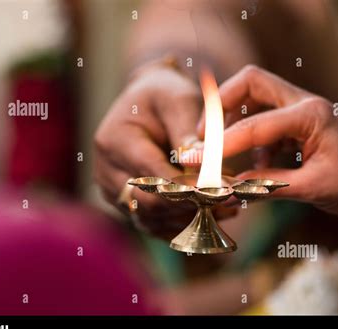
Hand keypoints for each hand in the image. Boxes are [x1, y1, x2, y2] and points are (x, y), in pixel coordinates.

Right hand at [94, 64, 235, 237]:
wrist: (147, 103)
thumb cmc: (164, 95)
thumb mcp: (178, 102)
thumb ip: (188, 134)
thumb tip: (202, 170)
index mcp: (115, 141)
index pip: (153, 175)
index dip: (188, 187)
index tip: (222, 191)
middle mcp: (107, 171)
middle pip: (150, 203)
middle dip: (192, 206)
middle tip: (230, 204)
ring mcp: (112, 191)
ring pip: (153, 219)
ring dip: (190, 219)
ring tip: (227, 210)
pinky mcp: (125, 204)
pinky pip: (153, 224)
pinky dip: (181, 224)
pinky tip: (211, 216)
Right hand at [200, 65, 337, 220]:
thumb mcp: (314, 189)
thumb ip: (267, 186)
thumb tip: (227, 189)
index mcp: (310, 114)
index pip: (252, 126)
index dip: (218, 146)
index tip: (194, 159)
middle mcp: (305, 104)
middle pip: (251, 83)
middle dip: (221, 104)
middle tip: (203, 133)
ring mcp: (305, 112)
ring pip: (257, 98)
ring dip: (236, 120)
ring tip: (224, 151)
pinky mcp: (305, 125)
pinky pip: (268, 121)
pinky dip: (254, 140)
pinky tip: (258, 166)